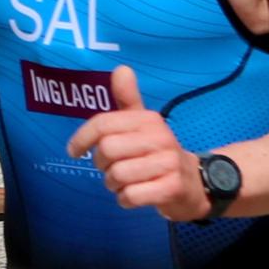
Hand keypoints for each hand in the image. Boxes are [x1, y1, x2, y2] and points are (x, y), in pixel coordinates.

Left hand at [62, 62, 207, 219]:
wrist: (194, 183)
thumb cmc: (158, 153)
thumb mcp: (144, 125)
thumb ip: (128, 100)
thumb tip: (121, 69)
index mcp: (148, 119)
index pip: (103, 124)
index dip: (81, 138)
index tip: (74, 151)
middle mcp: (160, 137)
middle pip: (106, 151)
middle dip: (102, 165)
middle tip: (113, 168)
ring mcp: (168, 163)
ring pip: (117, 176)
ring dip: (114, 185)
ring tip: (126, 182)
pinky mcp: (171, 188)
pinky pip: (130, 196)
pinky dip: (126, 200)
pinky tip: (136, 195)